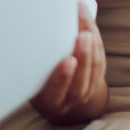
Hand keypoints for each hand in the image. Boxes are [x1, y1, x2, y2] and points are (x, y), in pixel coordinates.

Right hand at [31, 2, 108, 123]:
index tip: (69, 61)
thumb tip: (28, 31)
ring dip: (93, 47)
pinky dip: (97, 43)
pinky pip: (100, 62)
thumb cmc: (35, 82)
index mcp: (48, 101)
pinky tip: (90, 28)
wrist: (56, 96)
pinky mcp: (96, 80)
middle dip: (84, 57)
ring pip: (94, 70)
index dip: (64, 78)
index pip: (56, 92)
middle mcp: (68, 99)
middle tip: (83, 36)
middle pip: (80, 81)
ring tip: (88, 29)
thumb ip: (32, 65)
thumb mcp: (30, 80)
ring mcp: (84, 91)